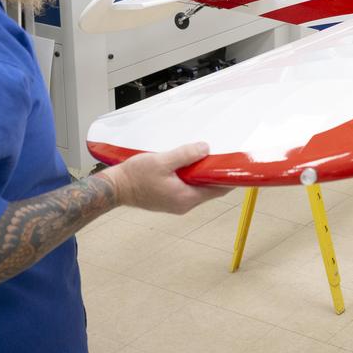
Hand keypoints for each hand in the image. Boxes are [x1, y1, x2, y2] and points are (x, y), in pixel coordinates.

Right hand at [105, 143, 231, 213]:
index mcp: (186, 198)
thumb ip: (185, 155)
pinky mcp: (169, 199)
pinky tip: (188, 164)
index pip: (218, 190)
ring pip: (198, 188)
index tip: (237, 165)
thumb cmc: (135, 177)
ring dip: (202, 174)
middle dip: (216, 173)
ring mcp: (176, 203)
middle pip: (210, 189)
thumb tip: (206, 149)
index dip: (229, 177)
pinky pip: (188, 188)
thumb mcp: (162, 161)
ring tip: (205, 157)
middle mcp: (184, 204)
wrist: (115, 188)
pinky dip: (192, 177)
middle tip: (222, 156)